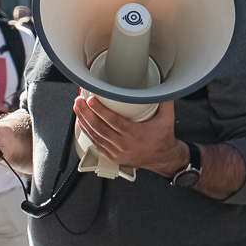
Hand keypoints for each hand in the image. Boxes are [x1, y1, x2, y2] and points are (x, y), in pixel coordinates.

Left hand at [74, 94, 188, 175]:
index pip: (113, 121)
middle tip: (79, 101)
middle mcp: (123, 144)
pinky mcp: (113, 156)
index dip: (100, 110)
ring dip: (84, 122)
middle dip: (86, 113)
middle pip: (99, 127)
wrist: (163, 159)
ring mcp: (117, 152)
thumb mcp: (167, 119)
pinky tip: (82, 124)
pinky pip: (97, 144)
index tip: (91, 100)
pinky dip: (88, 133)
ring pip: (95, 136)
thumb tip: (162, 87)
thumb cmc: (163, 139)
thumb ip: (165, 101)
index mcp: (134, 134)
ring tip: (77, 109)